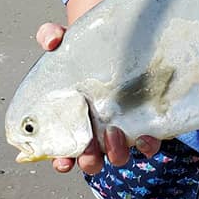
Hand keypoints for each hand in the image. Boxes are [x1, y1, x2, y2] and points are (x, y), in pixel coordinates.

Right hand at [35, 22, 160, 173]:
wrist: (125, 41)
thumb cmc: (88, 50)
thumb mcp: (68, 40)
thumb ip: (51, 36)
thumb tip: (50, 42)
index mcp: (73, 120)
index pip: (63, 151)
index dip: (61, 160)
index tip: (62, 161)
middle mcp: (97, 130)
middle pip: (90, 161)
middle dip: (89, 160)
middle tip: (89, 145)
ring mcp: (122, 129)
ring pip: (118, 156)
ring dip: (115, 153)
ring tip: (115, 132)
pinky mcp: (146, 123)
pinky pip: (148, 145)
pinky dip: (147, 145)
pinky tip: (146, 135)